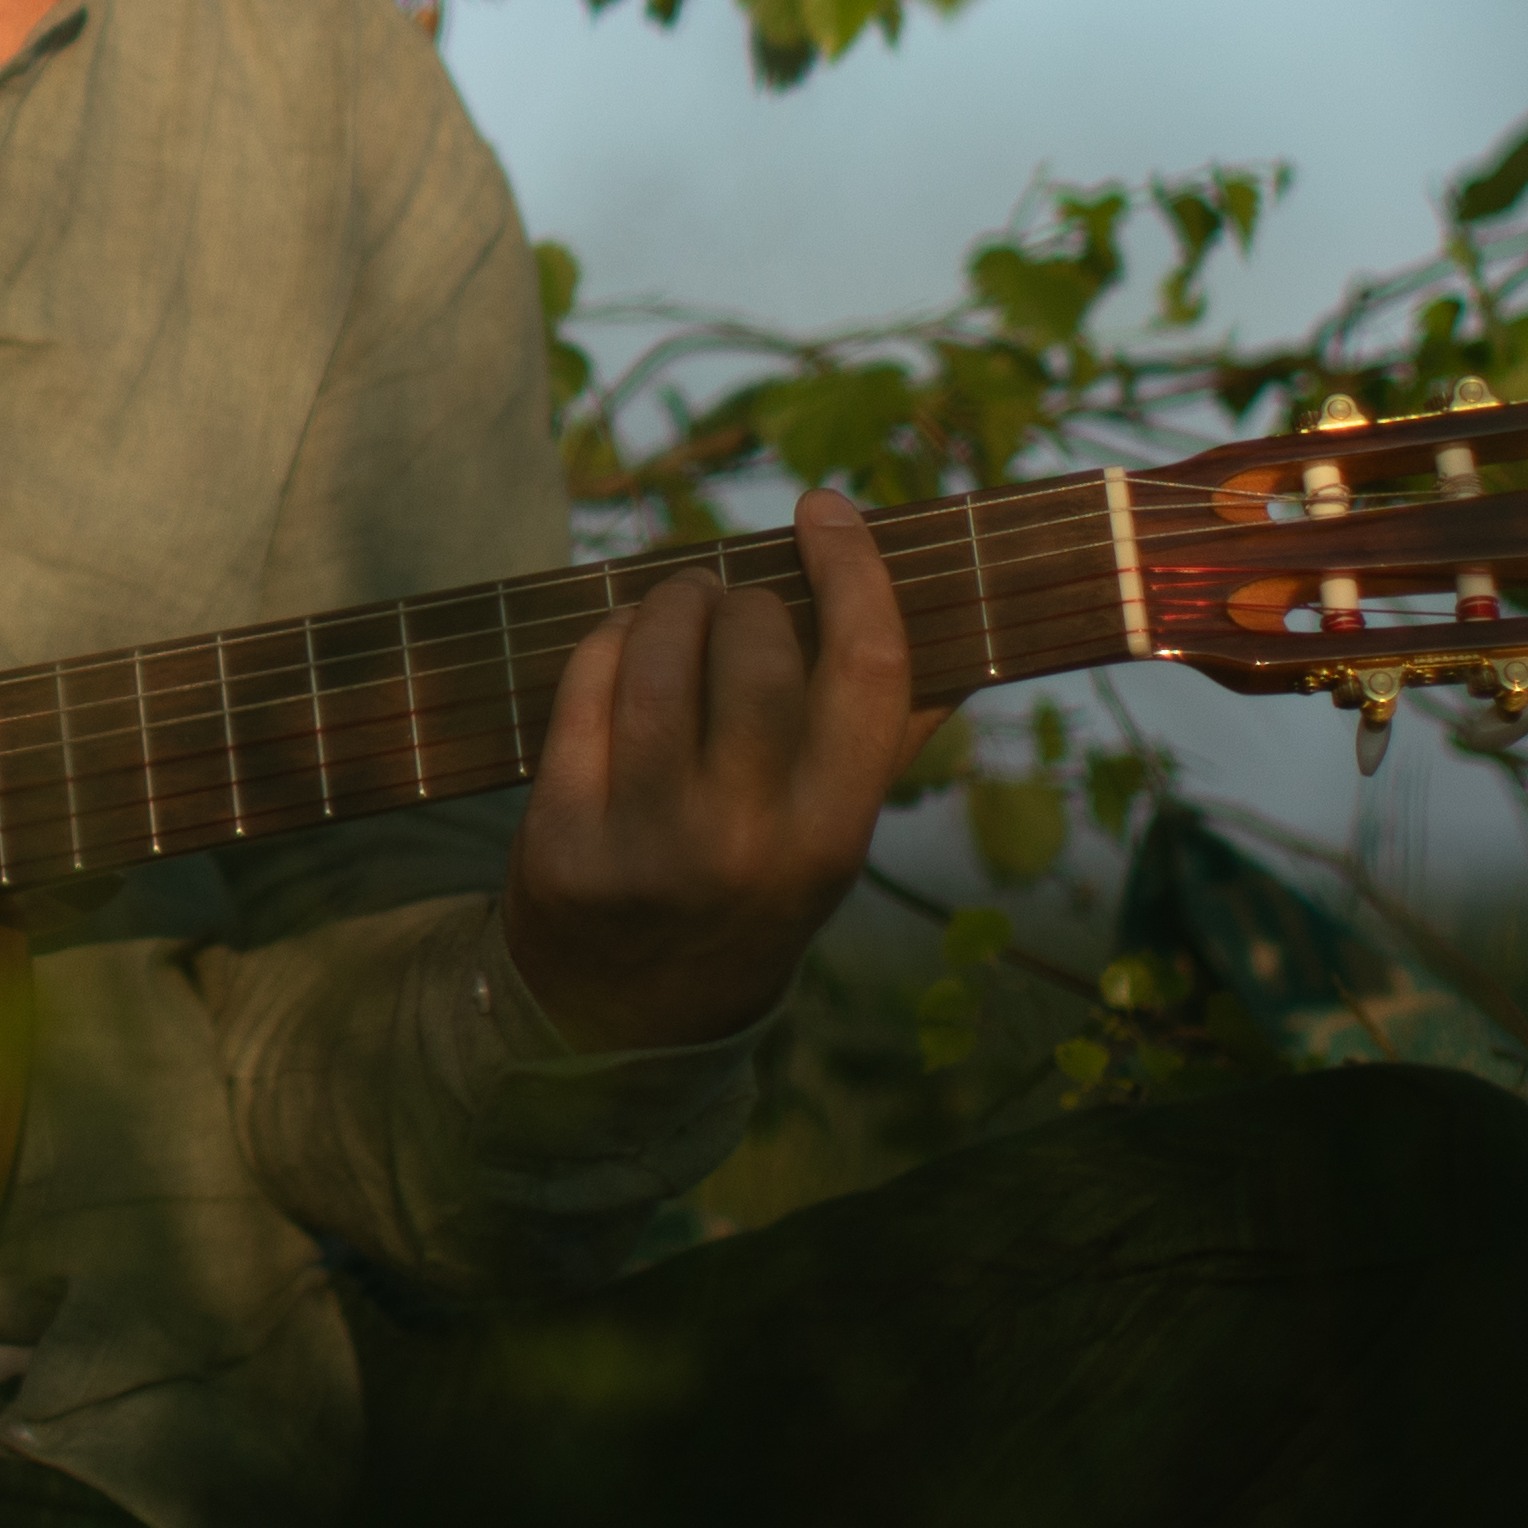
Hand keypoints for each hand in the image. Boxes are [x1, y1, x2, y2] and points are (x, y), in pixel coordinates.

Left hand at [499, 490, 915, 1051]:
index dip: (853, 571)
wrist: (623, 1019)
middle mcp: (745, 841)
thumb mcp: (828, 840)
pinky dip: (605, 641)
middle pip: (756, 643)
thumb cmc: (746, 893)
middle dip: (740, 597)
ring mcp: (645, 841)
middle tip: (732, 604)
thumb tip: (968, 630)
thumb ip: (889, 739)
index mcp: (833, 837)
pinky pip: (584, 682)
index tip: (826, 508)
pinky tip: (620, 651)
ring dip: (669, 602)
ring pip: (658, 649)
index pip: (868, 670)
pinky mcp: (559, 834)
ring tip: (676, 611)